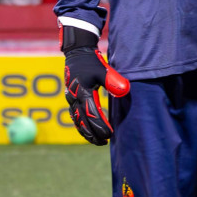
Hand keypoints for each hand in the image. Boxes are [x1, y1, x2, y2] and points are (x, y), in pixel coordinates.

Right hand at [61, 26, 130, 145]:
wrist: (77, 53)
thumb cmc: (92, 62)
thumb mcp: (104, 69)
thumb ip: (113, 80)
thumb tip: (125, 91)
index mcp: (83, 93)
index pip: (92, 114)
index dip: (100, 126)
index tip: (110, 135)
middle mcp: (74, 98)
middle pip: (82, 121)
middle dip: (92, 134)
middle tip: (104, 143)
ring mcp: (71, 99)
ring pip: (76, 120)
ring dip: (85, 132)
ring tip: (96, 141)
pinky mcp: (71, 98)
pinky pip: (74, 116)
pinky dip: (80, 125)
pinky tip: (87, 131)